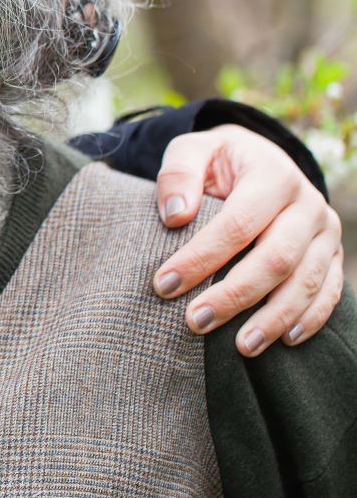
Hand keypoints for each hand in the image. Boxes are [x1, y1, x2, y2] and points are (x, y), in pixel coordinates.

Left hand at [151, 124, 343, 355]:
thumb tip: (175, 215)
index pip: (237, 224)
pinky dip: (310, 318)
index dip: (201, 257)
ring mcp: (326, 232)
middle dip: (234, 294)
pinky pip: (329, 291)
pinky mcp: (332, 254)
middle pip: (276, 258)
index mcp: (273, 175)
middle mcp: (308, 204)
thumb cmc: (218, 161)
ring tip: (241, 347)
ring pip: (306, 282)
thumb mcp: (194, 151)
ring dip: (273, 317)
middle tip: (195, 321)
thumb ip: (179, 173)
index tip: (164, 284)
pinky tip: (284, 340)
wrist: (261, 159)